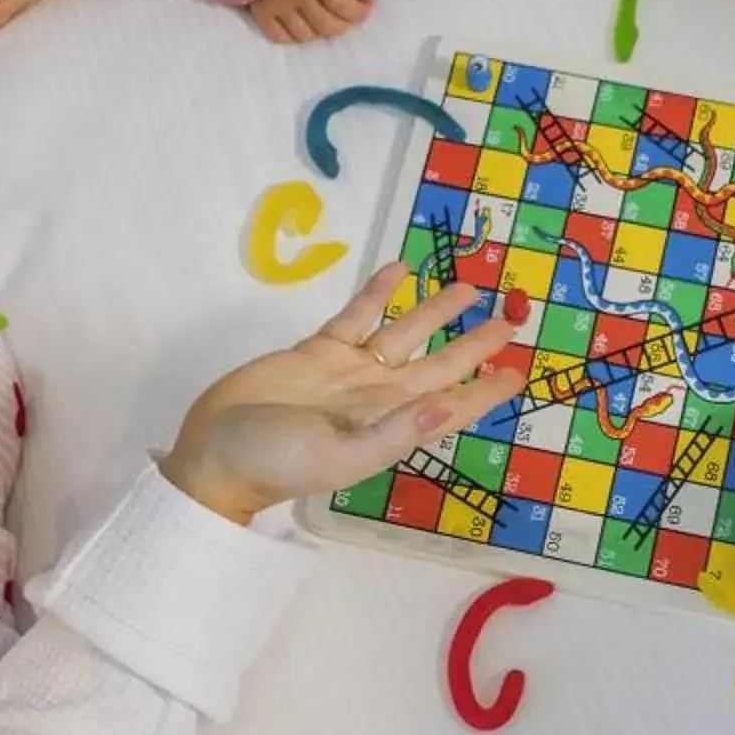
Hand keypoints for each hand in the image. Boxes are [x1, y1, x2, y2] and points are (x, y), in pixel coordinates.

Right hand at [162, 267, 525, 522]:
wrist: (215, 453)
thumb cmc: (277, 463)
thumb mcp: (340, 458)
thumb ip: (395, 432)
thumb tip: (448, 405)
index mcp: (391, 426)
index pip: (452, 405)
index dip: (486, 391)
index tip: (519, 371)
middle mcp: (379, 396)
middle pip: (439, 363)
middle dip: (475, 343)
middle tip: (512, 317)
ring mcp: (349, 371)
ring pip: (404, 333)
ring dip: (435, 311)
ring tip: (466, 286)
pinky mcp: (317, 351)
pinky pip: (357, 316)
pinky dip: (378, 294)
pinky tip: (399, 271)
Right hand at [247, 0, 375, 43]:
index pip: (342, 5)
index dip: (358, 13)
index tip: (364, 9)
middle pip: (326, 26)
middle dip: (343, 25)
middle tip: (345, 16)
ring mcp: (276, 5)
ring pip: (306, 36)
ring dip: (320, 31)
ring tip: (323, 16)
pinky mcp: (261, 13)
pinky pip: (282, 38)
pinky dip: (295, 35)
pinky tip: (301, 22)